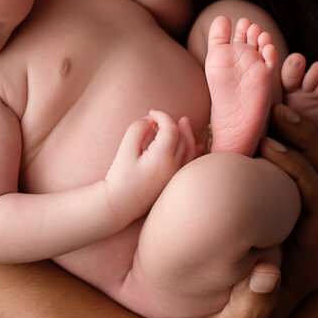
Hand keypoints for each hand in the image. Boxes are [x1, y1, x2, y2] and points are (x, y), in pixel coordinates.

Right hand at [103, 110, 191, 224]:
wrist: (120, 204)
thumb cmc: (120, 177)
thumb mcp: (124, 149)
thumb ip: (137, 129)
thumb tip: (150, 120)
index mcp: (162, 157)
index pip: (171, 128)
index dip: (162, 116)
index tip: (150, 113)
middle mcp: (174, 167)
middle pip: (183, 137)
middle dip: (174, 122)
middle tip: (160, 117)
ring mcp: (177, 176)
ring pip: (191, 150)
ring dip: (187, 134)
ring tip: (183, 122)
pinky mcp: (175, 182)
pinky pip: (191, 164)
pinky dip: (195, 152)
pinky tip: (197, 146)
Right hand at [176, 103, 317, 317]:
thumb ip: (248, 311)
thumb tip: (268, 274)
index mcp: (304, 265)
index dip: (300, 170)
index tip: (265, 146)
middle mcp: (311, 244)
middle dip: (311, 143)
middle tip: (276, 112)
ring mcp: (300, 228)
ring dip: (305, 138)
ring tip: (273, 107)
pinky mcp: (283, 214)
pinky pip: (298, 173)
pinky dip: (289, 143)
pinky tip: (262, 120)